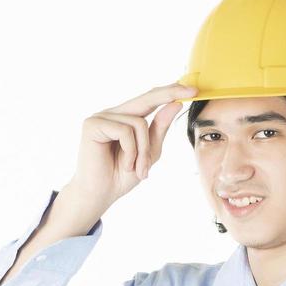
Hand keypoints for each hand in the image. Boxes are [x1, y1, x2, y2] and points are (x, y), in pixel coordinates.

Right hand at [67, 83, 196, 213]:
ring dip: (143, 150)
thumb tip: (175, 104)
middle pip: (145, 99)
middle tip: (191, 92)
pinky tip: (125, 165)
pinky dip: (131, 151)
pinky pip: (125, 131)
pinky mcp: (92, 125)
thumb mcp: (148, 152)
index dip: (170, 92)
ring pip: (139, 123)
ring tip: (138, 169)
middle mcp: (112, 113)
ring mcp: (101, 117)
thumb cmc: (120, 176)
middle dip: (169, 95)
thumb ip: (159, 129)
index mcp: (124, 117)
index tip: (192, 90)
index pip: (149, 99)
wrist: (99, 195)